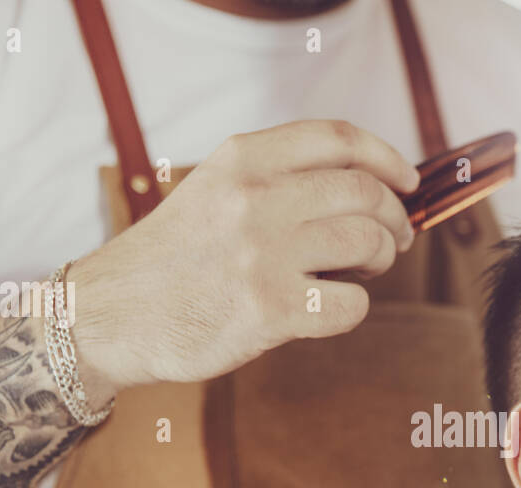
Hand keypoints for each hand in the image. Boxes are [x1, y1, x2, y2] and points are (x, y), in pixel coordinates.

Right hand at [68, 119, 419, 395]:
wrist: (111, 316)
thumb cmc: (173, 259)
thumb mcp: (214, 189)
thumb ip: (278, 178)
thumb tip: (367, 187)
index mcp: (243, 159)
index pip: (339, 138)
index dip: (388, 159)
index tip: (409, 182)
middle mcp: (254, 198)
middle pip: (364, 191)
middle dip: (394, 218)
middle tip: (395, 240)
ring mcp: (263, 254)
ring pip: (366, 242)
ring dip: (382, 258)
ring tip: (366, 271)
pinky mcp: (269, 309)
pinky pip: (350, 305)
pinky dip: (353, 308)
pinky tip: (331, 306)